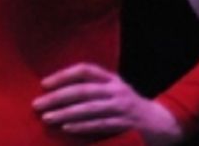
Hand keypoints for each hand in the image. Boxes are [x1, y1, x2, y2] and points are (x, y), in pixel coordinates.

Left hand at [33, 62, 182, 144]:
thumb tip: (54, 89)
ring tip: (46, 117)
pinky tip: (66, 128)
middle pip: (83, 91)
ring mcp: (122, 108)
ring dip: (66, 114)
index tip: (43, 83)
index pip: (85, 70)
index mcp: (111, 79)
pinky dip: (82, 126)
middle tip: (37, 104)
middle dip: (57, 97)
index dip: (63, 75)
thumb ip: (92, 87)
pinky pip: (100, 125)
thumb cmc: (126, 105)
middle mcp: (116, 90)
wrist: (161, 123)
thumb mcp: (113, 90)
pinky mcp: (126, 125)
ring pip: (89, 109)